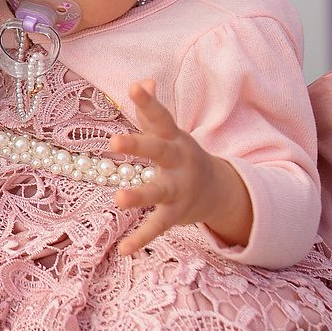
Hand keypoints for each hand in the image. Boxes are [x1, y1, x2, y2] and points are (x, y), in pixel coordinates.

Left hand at [109, 79, 252, 254]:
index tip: (135, 86)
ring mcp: (178, 189)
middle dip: (139, 145)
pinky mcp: (175, 214)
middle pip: (159, 151)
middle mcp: (178, 162)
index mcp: (174, 139)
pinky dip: (141, 238)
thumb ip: (151, 111)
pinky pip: (157, 227)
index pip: (160, 117)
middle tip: (114, 141)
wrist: (218, 190)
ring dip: (140, 195)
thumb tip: (142, 80)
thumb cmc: (182, 155)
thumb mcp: (171, 133)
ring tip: (118, 198)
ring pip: (159, 191)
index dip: (148, 102)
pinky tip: (123, 250)